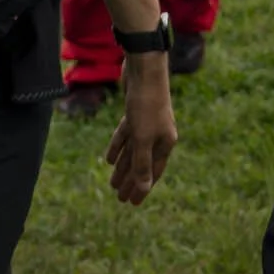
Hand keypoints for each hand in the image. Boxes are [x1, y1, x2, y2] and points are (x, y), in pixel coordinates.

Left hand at [105, 48, 177, 203]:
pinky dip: (118, 147)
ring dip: (122, 167)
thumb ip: (142, 162)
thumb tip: (143, 188)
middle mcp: (158, 135)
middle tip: (120, 199)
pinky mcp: (135, 113)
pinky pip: (126, 135)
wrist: (144, 69)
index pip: (152, 173)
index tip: (133, 204)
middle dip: (131, 182)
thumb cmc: (146, 104)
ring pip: (132, 151)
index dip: (142, 189)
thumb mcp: (142, 137)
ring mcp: (146, 124)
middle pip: (142, 164)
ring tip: (113, 184)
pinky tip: (108, 159)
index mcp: (165, 143)